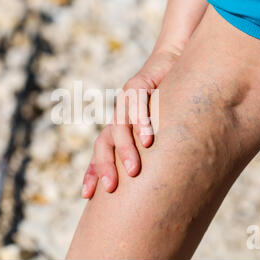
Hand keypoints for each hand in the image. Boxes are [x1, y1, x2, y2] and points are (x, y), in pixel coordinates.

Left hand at [81, 50, 180, 197]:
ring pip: (119, 126)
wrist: (174, 64)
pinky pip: (136, 103)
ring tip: (133, 169)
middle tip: (110, 188)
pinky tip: (148, 139)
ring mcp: (126, 99)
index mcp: (120, 128)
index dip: (93, 172)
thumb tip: (163, 181)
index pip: (101, 152)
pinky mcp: (138, 83)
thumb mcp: (162, 129)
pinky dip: (141, 121)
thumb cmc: (170, 102)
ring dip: (125, 148)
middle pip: (103, 143)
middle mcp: (119, 115)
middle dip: (104, 166)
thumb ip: (156, 149)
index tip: (86, 195)